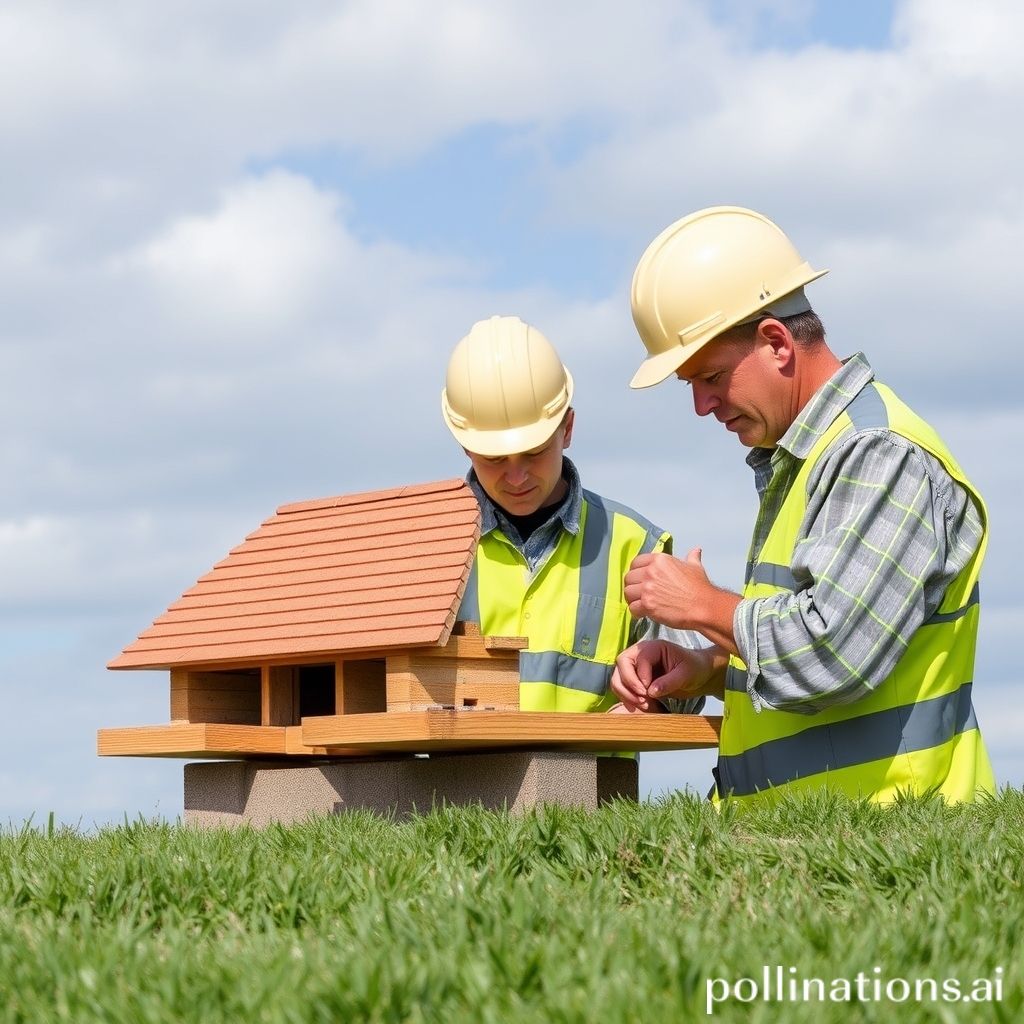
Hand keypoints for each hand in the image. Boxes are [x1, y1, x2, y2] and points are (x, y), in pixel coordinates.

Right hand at [610, 639, 724, 712]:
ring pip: (618, 677)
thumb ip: (669, 682)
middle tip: (642, 700)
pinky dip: (627, 699)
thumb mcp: (686, 674)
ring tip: (642, 705)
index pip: (638, 660)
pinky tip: (641, 707)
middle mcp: (640, 654)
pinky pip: (623, 688)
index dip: (640, 677)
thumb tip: (650, 692)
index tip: (648, 692)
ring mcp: (636, 667)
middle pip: (621, 665)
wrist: (698, 675)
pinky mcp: (635, 680)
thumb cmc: (695, 669)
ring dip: (625, 693)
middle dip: (628, 684)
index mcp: (653, 647)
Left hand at [624, 548, 741, 652]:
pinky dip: (636, 612)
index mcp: (659, 560)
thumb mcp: (695, 567)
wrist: (704, 606)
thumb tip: (696, 550)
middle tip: (641, 594)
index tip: (640, 580)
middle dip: (633, 586)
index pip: (635, 562)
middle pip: (628, 578)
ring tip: (641, 604)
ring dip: (633, 600)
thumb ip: (691, 558)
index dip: (636, 572)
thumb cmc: (700, 587)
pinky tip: (643, 613)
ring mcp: (647, 588)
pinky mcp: (647, 604)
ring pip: (627, 593)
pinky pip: (632, 608)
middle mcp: (650, 571)